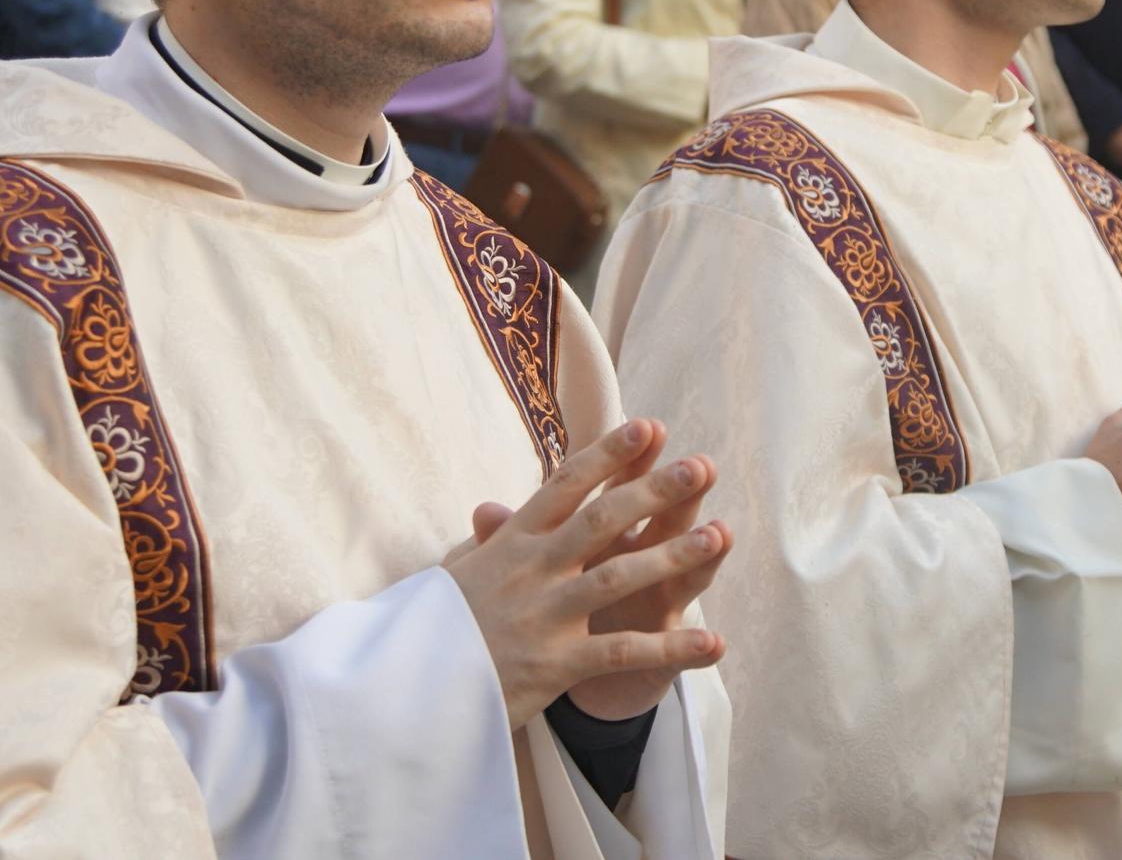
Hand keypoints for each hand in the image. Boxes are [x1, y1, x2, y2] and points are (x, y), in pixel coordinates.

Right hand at [446, 419, 730, 726]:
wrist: (402, 694)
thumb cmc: (435, 631)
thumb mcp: (458, 575)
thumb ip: (489, 542)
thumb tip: (491, 508)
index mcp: (512, 543)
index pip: (564, 487)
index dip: (608, 454)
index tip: (649, 426)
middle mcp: (530, 570)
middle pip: (601, 520)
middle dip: (654, 490)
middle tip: (702, 465)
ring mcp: (544, 615)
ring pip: (618, 576)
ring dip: (673, 555)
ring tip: (720, 534)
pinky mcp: (554, 663)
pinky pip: (621, 651)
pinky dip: (670, 648)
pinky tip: (713, 641)